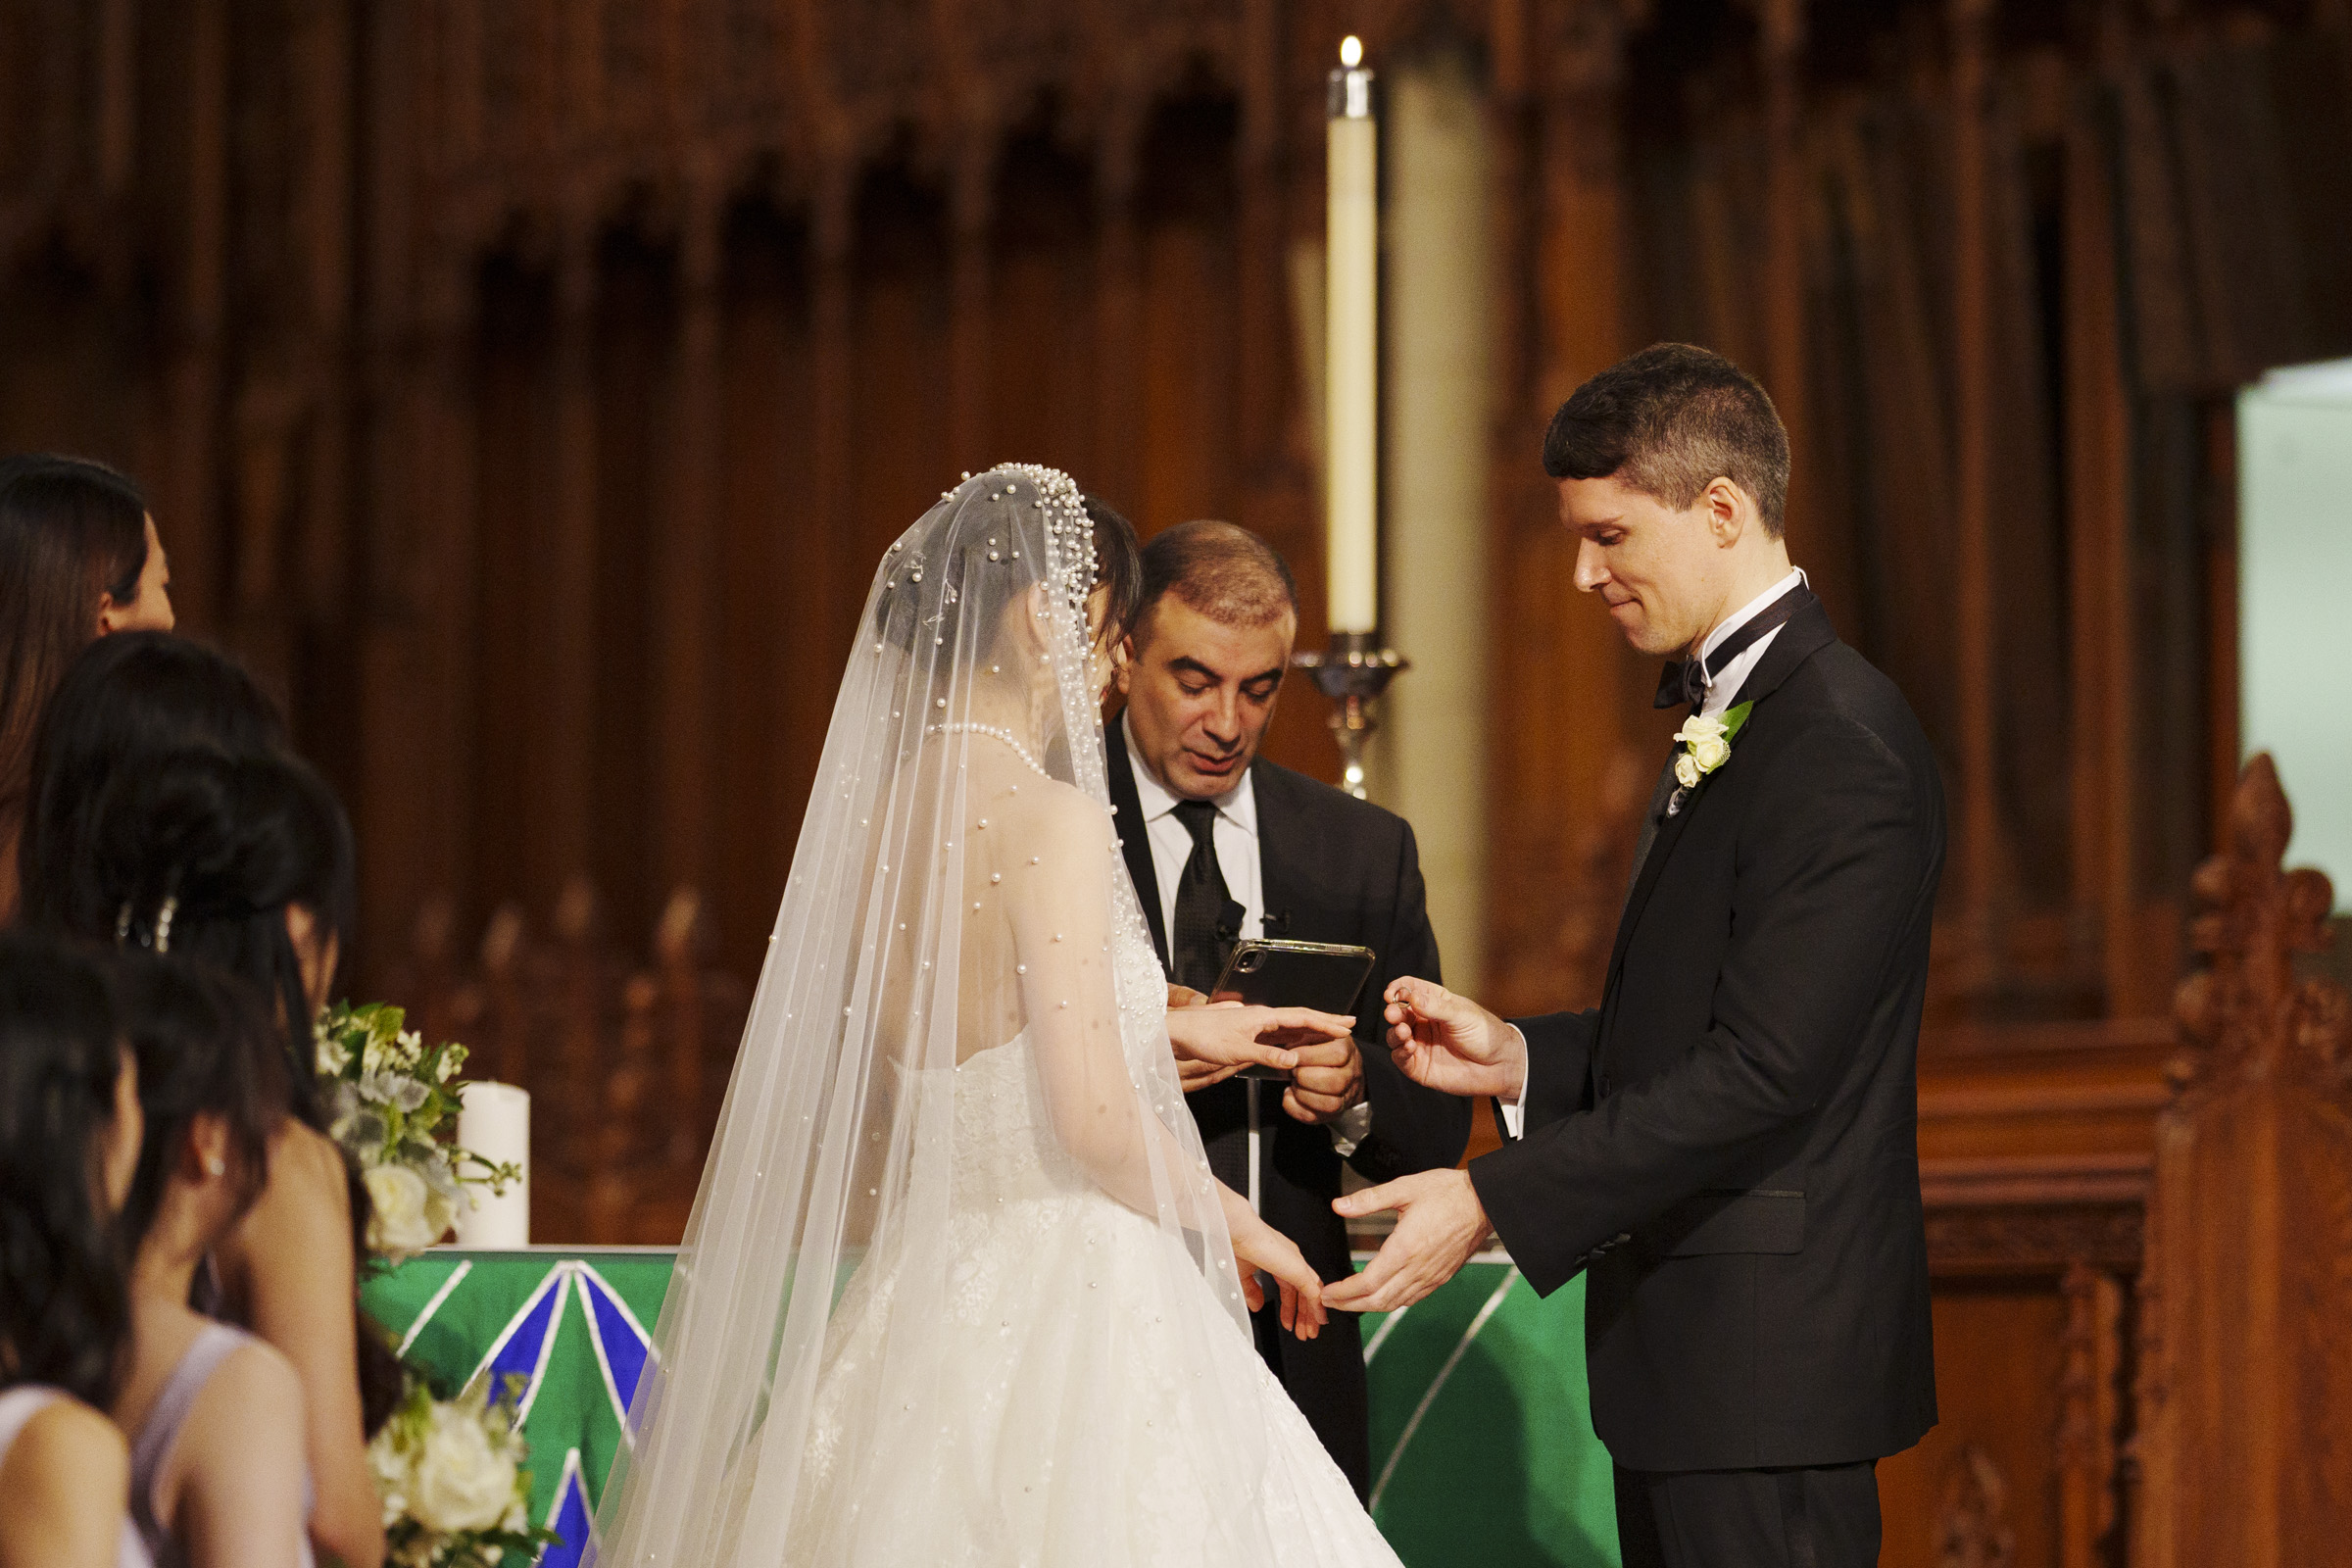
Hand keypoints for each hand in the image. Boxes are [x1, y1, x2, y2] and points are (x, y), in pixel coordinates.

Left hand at [1167, 1003, 1353, 1092]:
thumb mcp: (1236, 1050)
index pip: (1301, 1017)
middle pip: (1301, 1018)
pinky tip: (1301, 1046)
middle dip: (1325, 1021)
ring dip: (1313, 1029)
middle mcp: (1262, 1018)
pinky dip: (1296, 1040)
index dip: (1325, 1023)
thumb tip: (1293, 1061)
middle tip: (1348, 1024)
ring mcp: (1256, 1027)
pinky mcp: (1250, 1036)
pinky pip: (1280, 1036)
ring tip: (1333, 1033)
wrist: (1179, 1034)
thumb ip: (1265, 1055)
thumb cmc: (1203, 1036)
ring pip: (1292, 1027)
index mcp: (1262, 1016)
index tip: (1345, 1027)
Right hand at [1222, 1189, 1325, 1338]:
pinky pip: (1314, 1292)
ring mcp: (1297, 1264)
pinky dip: (1317, 1308)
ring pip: (1312, 1293)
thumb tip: (1258, 1306)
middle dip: (1304, 1314)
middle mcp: (1292, 1260)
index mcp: (1280, 1259)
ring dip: (1312, 1315)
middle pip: (1305, 1292)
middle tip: (1304, 1333)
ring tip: (1310, 1333)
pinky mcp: (1299, 1270)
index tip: (1288, 1323)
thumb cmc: (1236, 1245)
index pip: (1291, 1287)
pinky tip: (1318, 1321)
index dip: (1290, 1307)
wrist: (1237, 1232)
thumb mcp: (1243, 1274)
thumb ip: (1253, 1290)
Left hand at [1281, 1034, 1365, 1123]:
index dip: (1309, 1056)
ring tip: (1292, 1083)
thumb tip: (1286, 1050)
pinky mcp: (1332, 1112)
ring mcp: (1345, 1096)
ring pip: (1329, 1104)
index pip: (1336, 1054)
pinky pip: (1315, 1117)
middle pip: (1334, 1082)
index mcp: (1347, 1049)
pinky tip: (1289, 1095)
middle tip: (1292, 1070)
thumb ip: (1303, 1035)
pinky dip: (1295, 1108)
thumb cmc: (1319, 1047)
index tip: (1292, 1054)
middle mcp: (1351, 1074)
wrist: (1336, 1065)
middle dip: (1305, 1077)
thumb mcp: (1314, 1034)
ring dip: (1302, 1094)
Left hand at [1325, 1168, 1490, 1313]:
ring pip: (1395, 1303)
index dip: (1344, 1292)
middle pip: (1378, 1300)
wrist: (1484, 1202)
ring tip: (1349, 1303)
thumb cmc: (1447, 1192)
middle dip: (1350, 1305)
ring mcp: (1431, 1276)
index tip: (1326, 1292)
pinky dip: (1391, 1303)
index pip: (1367, 1282)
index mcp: (1405, 1248)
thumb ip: (1369, 1199)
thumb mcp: (1404, 1188)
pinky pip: (1412, 1299)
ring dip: (1369, 1307)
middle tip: (1329, 1303)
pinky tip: (1382, 1297)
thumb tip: (1338, 1205)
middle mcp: (1418, 1269)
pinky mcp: (1441, 1278)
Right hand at [1382, 977, 1526, 1100]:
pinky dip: (1400, 1051)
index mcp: (1434, 1002)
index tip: (1391, 993)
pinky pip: (1400, 1057)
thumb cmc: (1486, 1035)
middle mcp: (1424, 1022)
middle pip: (1398, 1012)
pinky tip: (1409, 1047)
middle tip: (1393, 1014)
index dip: (1398, 989)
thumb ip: (1435, 1007)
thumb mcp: (1462, 1015)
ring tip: (1403, 1032)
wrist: (1500, 1065)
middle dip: (1392, 1012)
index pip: (1409, 989)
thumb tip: (1411, 997)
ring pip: (1394, 1035)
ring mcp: (1420, 1043)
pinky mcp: (1419, 1065)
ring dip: (1394, 1032)